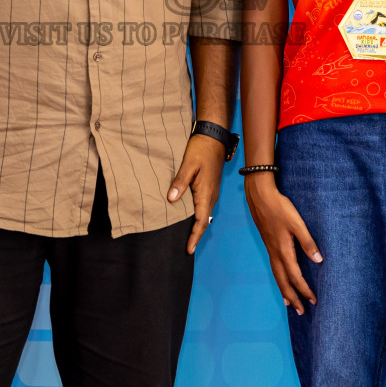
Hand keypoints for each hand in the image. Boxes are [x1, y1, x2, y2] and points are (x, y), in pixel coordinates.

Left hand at [167, 133, 226, 253]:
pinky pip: (205, 206)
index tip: (188, 249)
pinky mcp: (210, 187)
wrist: (214, 137)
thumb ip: (180, 182)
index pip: (201, 221)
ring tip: (188, 236)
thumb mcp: (188, 165)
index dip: (194, 236)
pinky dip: (199, 216)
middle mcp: (211, 195)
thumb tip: (171, 199)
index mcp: (206, 193)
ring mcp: (212, 191)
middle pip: (204, 221)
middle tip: (187, 248)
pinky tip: (191, 217)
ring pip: (205, 214)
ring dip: (198, 226)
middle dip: (196, 235)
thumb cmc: (201, 149)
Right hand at [244, 174, 321, 314]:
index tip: (314, 300)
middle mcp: (275, 254)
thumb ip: (308, 242)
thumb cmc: (280, 208)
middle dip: (293, 297)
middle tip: (301, 311)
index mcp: (284, 250)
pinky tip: (281, 279)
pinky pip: (274, 268)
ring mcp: (270, 250)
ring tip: (289, 303)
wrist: (260, 197)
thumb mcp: (297, 223)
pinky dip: (279, 279)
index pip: (295, 276)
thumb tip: (319, 260)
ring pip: (277, 276)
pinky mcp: (268, 245)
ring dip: (284, 291)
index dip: (304, 290)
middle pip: (284, 282)